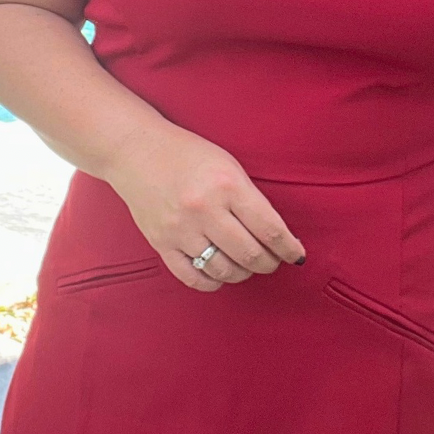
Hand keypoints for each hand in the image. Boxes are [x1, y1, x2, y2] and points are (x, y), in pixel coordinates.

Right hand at [105, 123, 305, 291]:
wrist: (137, 151)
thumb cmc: (188, 155)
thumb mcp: (228, 166)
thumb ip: (250, 199)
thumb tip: (275, 236)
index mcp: (227, 185)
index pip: (270, 229)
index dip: (289, 248)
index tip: (296, 255)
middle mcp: (204, 209)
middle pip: (250, 254)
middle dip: (269, 263)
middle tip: (272, 261)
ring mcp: (180, 229)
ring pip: (224, 270)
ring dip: (243, 273)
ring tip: (247, 265)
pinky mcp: (161, 243)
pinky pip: (192, 277)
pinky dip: (213, 282)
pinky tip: (220, 273)